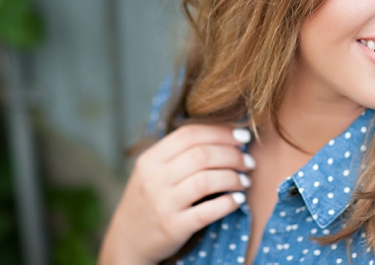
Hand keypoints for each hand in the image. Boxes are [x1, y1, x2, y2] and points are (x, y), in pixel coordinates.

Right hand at [98, 124, 254, 264]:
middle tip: (248, 161)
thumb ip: (180, 154)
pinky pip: (207, 211)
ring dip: (233, 178)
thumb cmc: (148, 201)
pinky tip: (238, 200)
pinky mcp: (173, 227)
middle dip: (233, 155)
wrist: (126, 242)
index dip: (221, 132)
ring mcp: (162, 204)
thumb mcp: (152, 172)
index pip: (189, 134)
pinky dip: (228, 203)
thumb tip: (225, 136)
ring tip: (245, 181)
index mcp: (150, 159)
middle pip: (202, 155)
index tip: (242, 136)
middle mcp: (154, 179)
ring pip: (207, 180)